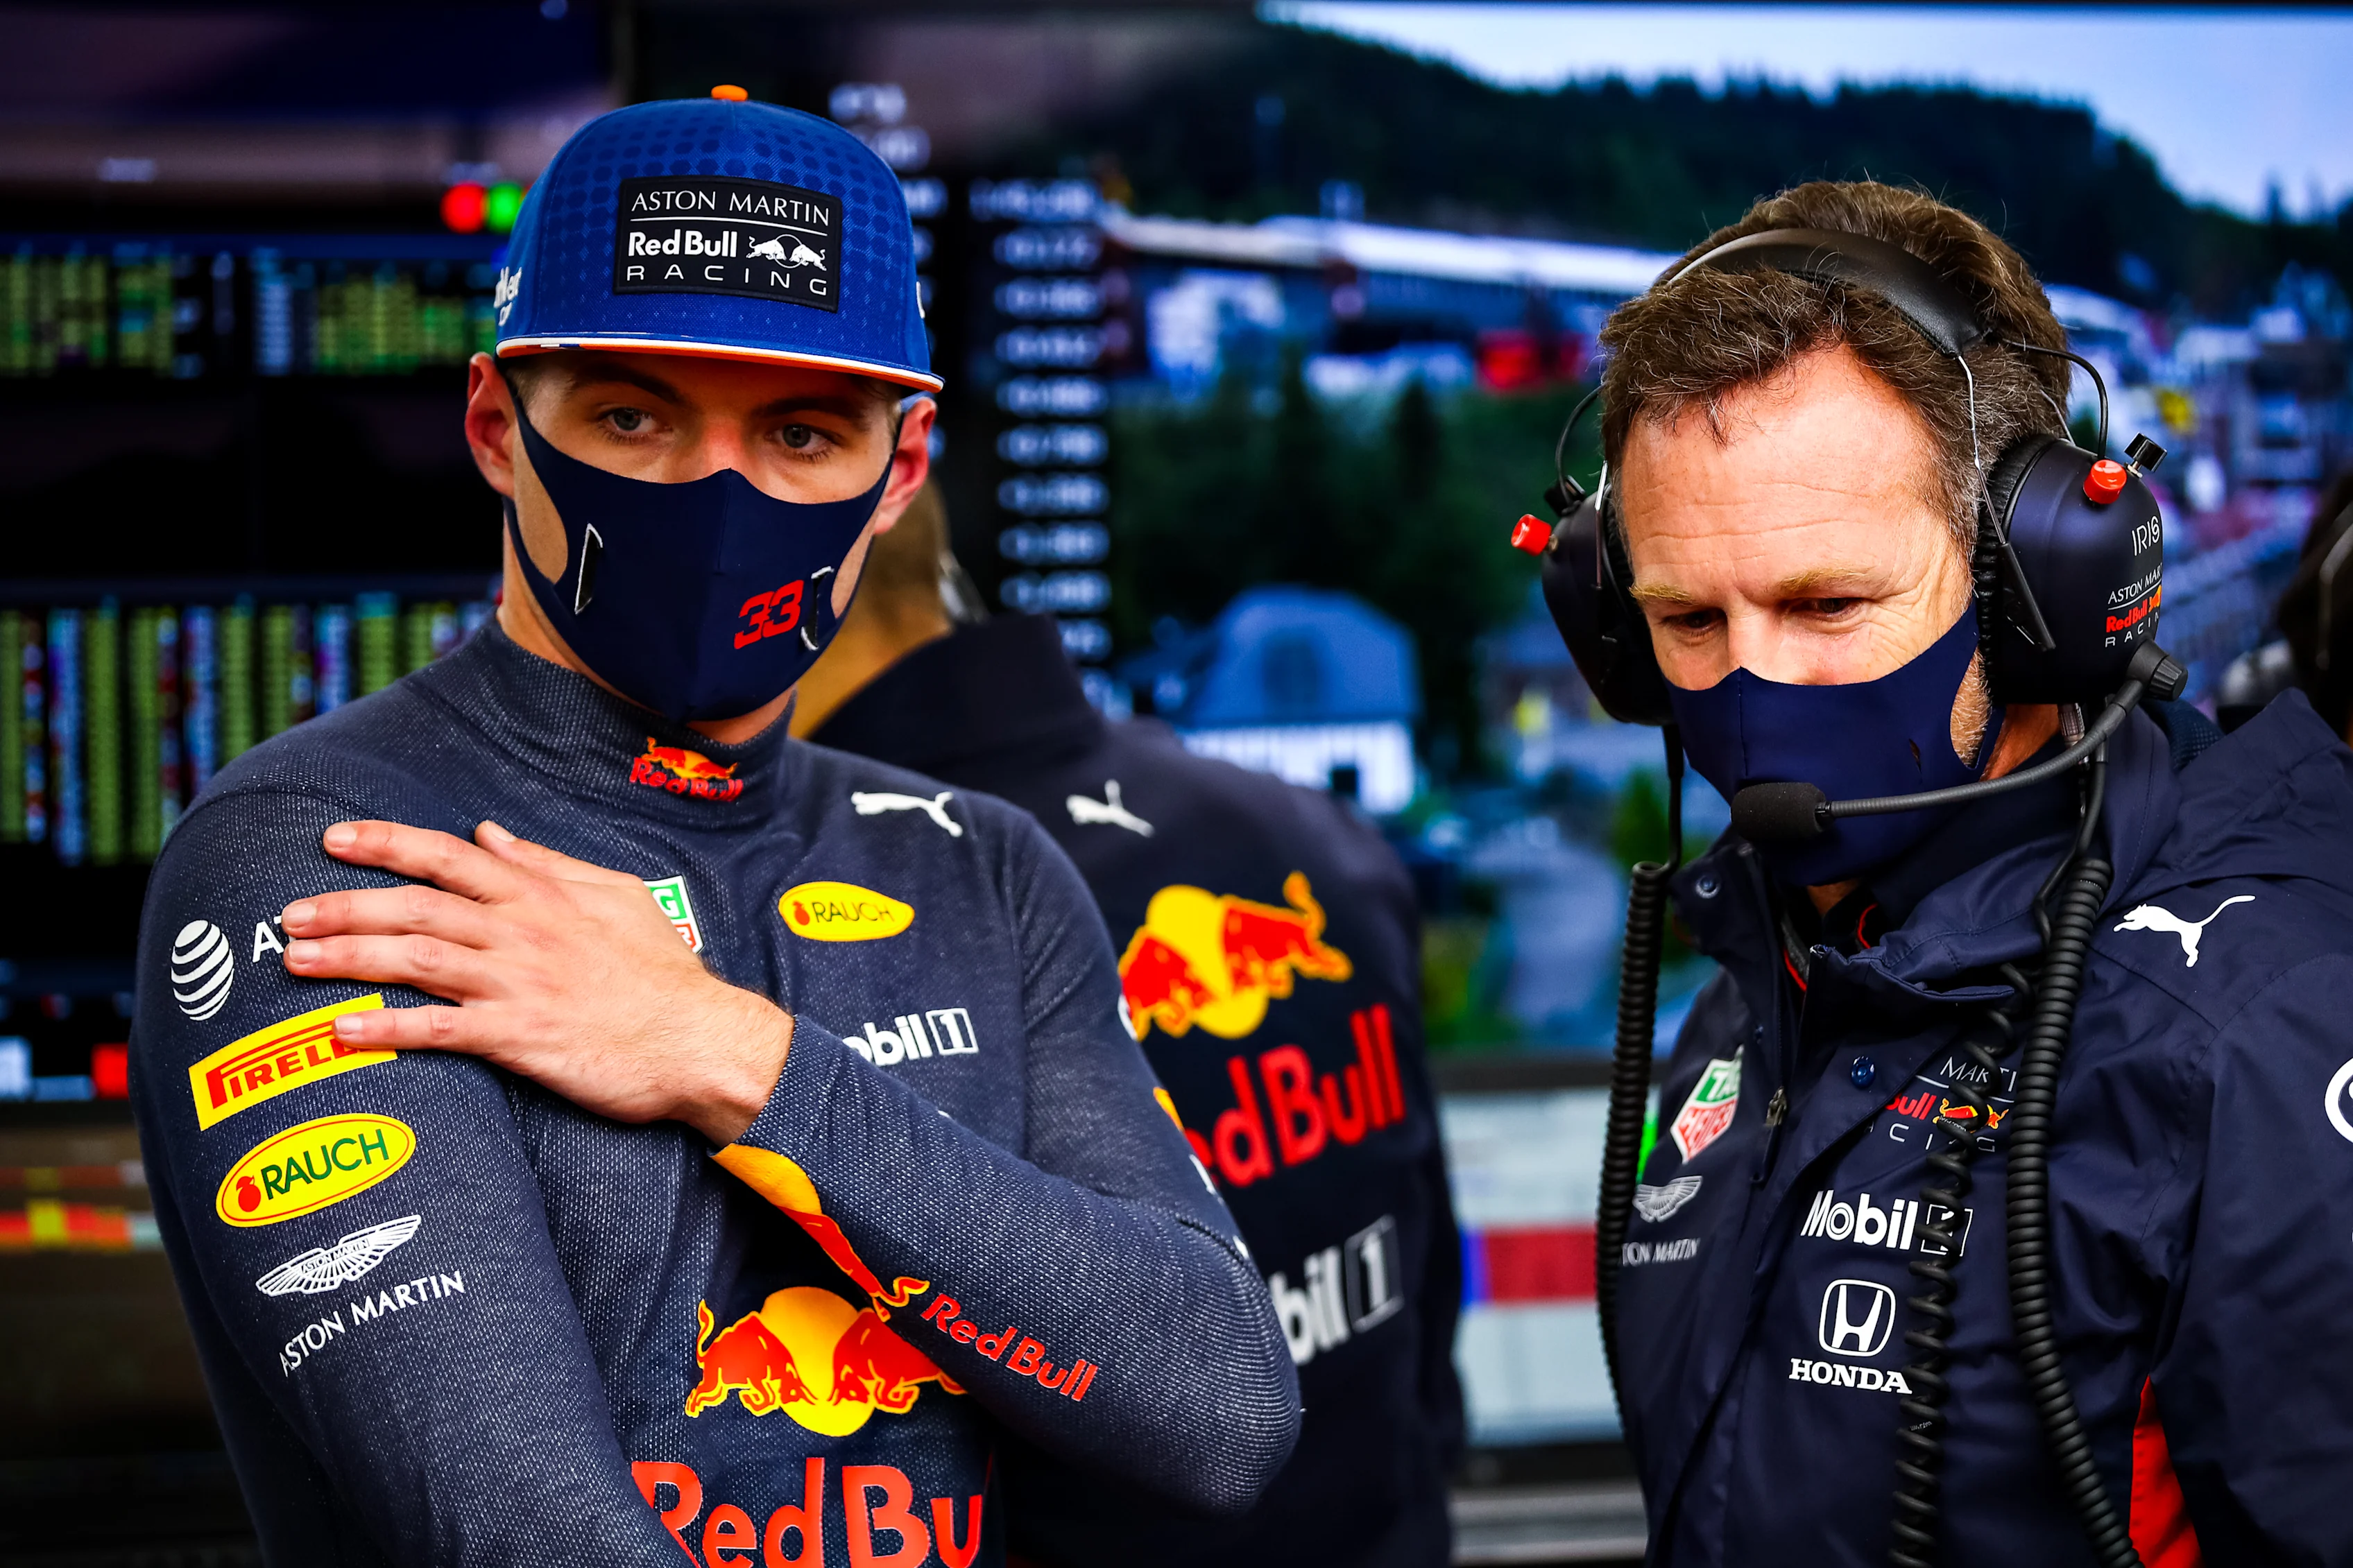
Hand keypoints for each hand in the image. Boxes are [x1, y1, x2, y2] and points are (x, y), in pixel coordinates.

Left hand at [280, 820, 790, 1144]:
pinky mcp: (523, 1039)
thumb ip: (549, 865)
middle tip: (288, 911)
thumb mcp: (616, 897)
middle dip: (346, 904)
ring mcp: (520, 985)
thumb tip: (491, 834)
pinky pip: (442, 1031)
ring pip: (418, 960)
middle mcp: (523, 933)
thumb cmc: (664, 974)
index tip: (335, 839)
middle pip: (417, 907)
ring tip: (295, 959)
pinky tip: (342, 1033)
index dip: (387, 844)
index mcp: (541, 897)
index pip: (449, 858)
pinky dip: (389, 1029)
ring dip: (350, 957)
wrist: (702, 1040)